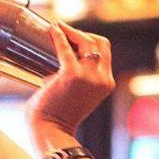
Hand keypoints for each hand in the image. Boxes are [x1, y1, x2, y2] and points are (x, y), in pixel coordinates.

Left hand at [26, 22, 114, 137]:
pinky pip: (65, 48)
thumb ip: (80, 77)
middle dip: (82, 33)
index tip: (75, 37)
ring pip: (85, 42)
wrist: (52, 131)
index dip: (91, 40)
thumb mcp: (79, 94)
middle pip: (99, 43)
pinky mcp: (72, 75)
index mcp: (107, 83)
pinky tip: (52, 29)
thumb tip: (64, 55)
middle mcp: (102, 79)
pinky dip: (59, 36)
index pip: (105, 52)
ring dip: (71, 31)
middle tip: (65, 29)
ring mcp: (89, 76)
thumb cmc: (59, 115)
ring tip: (57, 27)